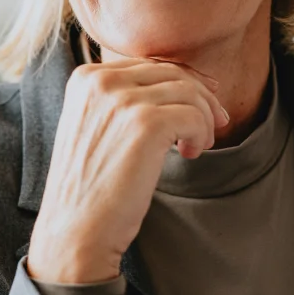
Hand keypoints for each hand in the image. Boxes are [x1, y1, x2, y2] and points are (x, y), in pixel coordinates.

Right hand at [27, 59, 228, 284]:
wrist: (75, 230)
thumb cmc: (90, 186)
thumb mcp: (96, 126)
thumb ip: (123, 100)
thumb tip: (183, 81)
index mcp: (86, 77)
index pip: (149, 65)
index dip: (183, 81)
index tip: (203, 102)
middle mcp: (101, 81)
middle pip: (172, 73)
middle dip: (202, 97)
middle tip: (218, 123)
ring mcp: (122, 100)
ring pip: (189, 93)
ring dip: (204, 119)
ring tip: (196, 146)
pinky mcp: (146, 124)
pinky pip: (195, 116)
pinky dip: (202, 135)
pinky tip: (190, 154)